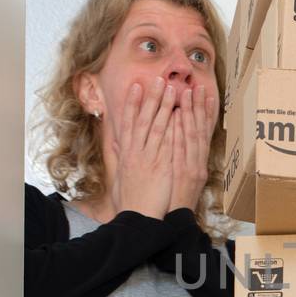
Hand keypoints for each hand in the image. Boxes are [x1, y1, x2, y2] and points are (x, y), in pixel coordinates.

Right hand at [109, 76, 175, 219]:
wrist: (138, 218)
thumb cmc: (129, 200)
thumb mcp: (119, 175)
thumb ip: (118, 156)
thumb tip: (115, 142)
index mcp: (126, 153)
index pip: (128, 123)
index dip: (131, 103)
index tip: (136, 86)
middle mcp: (136, 152)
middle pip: (143, 119)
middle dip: (151, 97)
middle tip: (158, 78)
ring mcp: (149, 159)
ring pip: (157, 127)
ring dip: (165, 106)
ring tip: (172, 89)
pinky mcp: (162, 167)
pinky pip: (168, 144)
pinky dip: (174, 128)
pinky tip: (180, 115)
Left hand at [167, 81, 217, 214]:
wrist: (176, 220)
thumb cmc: (174, 200)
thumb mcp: (180, 178)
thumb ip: (179, 159)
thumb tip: (175, 139)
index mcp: (198, 162)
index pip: (203, 133)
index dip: (204, 112)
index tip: (203, 93)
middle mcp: (198, 162)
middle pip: (200, 130)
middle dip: (199, 106)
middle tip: (196, 86)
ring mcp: (193, 167)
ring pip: (193, 136)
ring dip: (190, 113)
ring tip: (187, 93)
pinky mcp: (185, 174)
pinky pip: (182, 150)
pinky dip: (180, 132)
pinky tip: (177, 117)